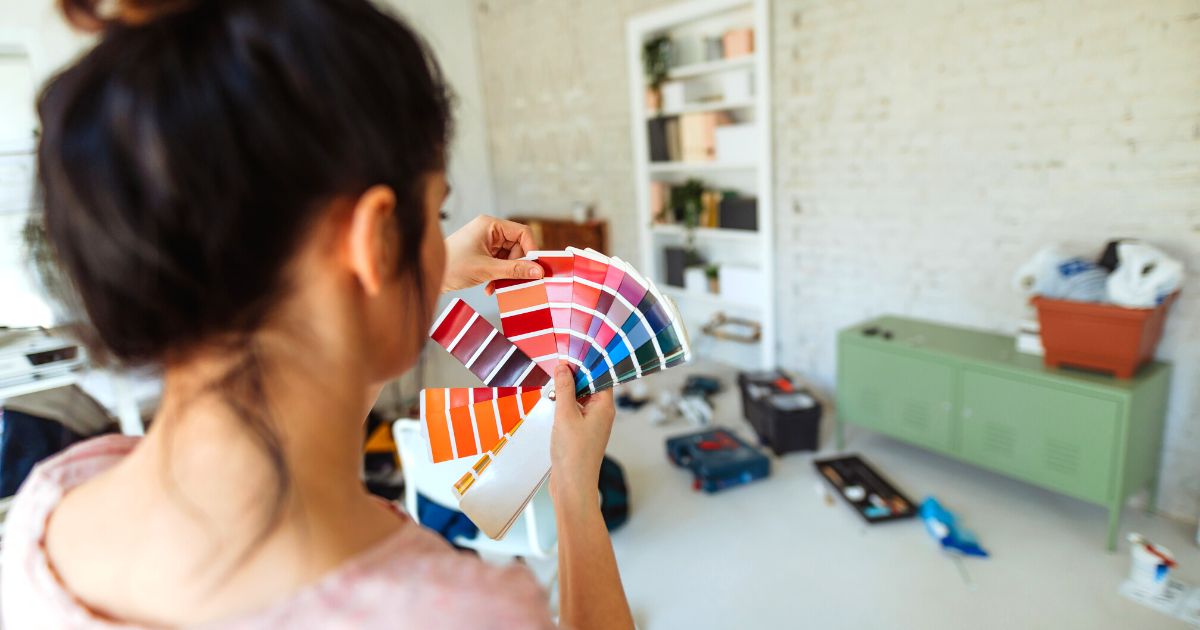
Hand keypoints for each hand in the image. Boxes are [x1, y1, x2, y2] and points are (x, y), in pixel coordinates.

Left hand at [441, 215, 543, 294]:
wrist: (430, 276)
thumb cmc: (451, 266)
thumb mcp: (487, 269)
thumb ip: (514, 270)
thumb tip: (537, 271)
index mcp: (490, 225)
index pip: (522, 233)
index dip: (531, 250)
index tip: (534, 268)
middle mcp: (489, 230)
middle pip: (517, 246)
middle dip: (516, 266)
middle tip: (514, 281)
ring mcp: (485, 242)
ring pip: (509, 257)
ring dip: (506, 274)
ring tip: (497, 286)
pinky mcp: (481, 253)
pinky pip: (499, 263)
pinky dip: (498, 275)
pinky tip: (490, 287)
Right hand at [549, 365, 614, 503]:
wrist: (572, 486)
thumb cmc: (574, 455)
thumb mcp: (565, 415)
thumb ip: (564, 389)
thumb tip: (563, 368)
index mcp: (604, 407)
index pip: (601, 376)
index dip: (587, 364)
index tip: (572, 355)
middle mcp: (601, 414)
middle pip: (590, 387)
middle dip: (574, 378)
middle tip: (557, 368)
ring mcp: (591, 425)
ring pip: (581, 400)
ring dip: (567, 393)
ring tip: (552, 386)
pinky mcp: (581, 434)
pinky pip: (574, 412)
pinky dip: (564, 407)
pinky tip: (551, 405)